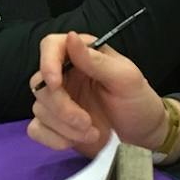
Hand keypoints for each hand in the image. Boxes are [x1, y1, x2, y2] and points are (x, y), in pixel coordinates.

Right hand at [27, 34, 166, 158]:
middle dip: (62, 108)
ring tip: (92, 133)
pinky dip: (52, 138)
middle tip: (87, 123)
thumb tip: (70, 37)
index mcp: (81, 55)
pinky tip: (72, 143)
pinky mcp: (54, 125)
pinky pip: (36, 129)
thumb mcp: (125, 79)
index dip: (47, 62)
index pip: (51, 46)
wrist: (142, 136)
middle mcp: (64, 75)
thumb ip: (97, 61)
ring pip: (39, 109)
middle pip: (41, 84)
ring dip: (64, 126)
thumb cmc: (138, 101)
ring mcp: (57, 101)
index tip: (56, 84)